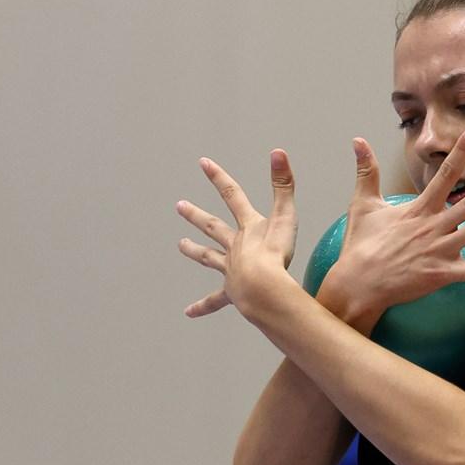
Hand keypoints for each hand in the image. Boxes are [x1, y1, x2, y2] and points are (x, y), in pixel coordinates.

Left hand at [174, 150, 301, 319]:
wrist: (263, 288)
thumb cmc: (277, 254)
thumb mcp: (285, 216)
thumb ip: (283, 184)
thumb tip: (278, 151)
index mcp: (248, 227)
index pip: (231, 195)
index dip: (218, 177)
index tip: (203, 163)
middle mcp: (234, 245)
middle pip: (212, 226)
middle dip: (196, 215)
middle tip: (179, 206)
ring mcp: (230, 269)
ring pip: (208, 258)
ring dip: (194, 251)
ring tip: (180, 246)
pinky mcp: (231, 292)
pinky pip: (214, 301)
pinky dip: (202, 306)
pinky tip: (189, 312)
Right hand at [316, 129, 464, 322]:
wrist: (358, 283)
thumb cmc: (360, 245)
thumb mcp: (362, 204)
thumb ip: (366, 171)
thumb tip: (357, 139)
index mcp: (418, 208)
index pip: (445, 173)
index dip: (461, 151)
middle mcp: (434, 226)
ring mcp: (441, 250)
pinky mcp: (443, 274)